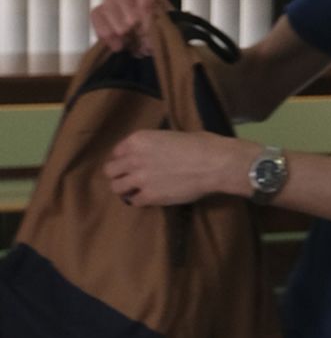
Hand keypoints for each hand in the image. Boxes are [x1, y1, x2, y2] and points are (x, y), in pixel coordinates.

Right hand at [91, 0, 171, 54]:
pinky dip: (105, 32)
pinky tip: (117, 45)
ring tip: (127, 38)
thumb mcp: (166, 28)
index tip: (147, 10)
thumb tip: (150, 23)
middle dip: (128, 9)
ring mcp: (111, 3)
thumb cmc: (160, 33)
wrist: (150, 49)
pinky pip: (96, 17)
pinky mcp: (99, 17)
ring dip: (116, 22)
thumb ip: (160, 22)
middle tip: (133, 25)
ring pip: (107, 4)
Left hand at [103, 129, 243, 208]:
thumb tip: (155, 153)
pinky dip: (141, 200)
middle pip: (110, 171)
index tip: (132, 164)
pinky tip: (150, 198)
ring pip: (117, 188)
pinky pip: (134, 202)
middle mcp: (133, 158)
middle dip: (119, 174)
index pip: (116, 152)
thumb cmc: (200, 144)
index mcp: (138, 140)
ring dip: (125, 189)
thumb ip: (154, 145)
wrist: (213, 163)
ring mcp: (140, 179)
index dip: (124, 159)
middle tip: (131, 178)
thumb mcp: (170, 136)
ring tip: (136, 190)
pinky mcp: (150, 196)